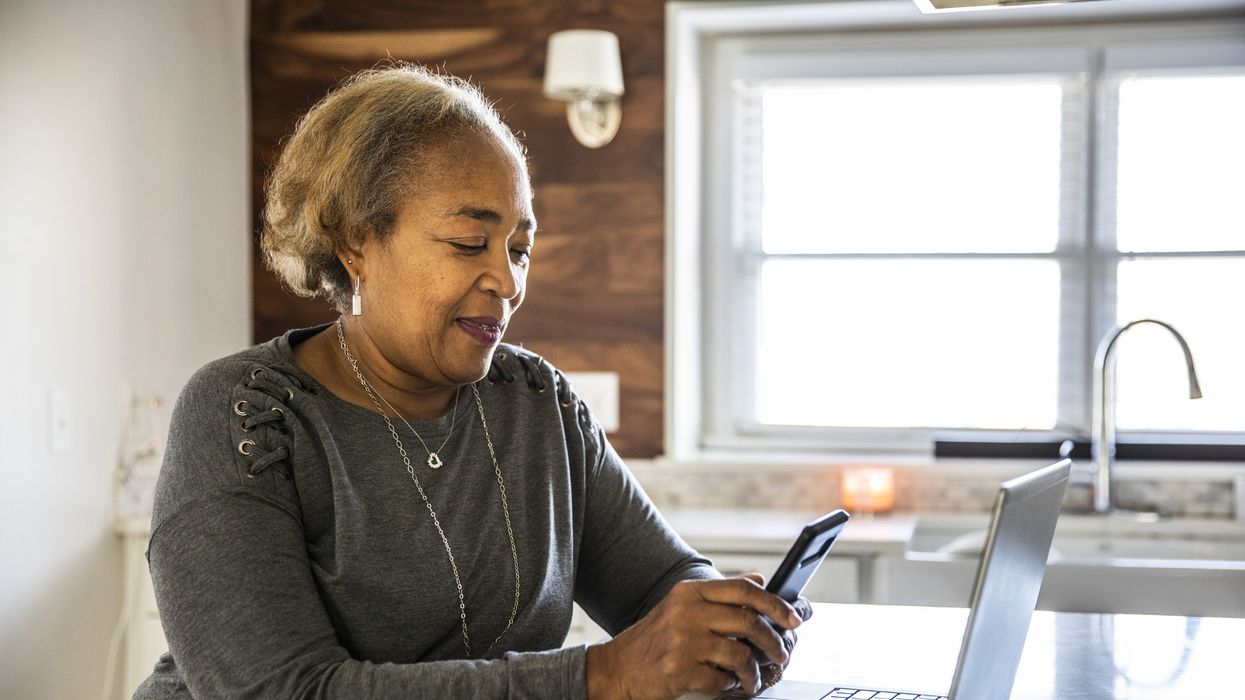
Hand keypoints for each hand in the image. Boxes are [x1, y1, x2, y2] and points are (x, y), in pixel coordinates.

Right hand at [585, 574, 802, 699]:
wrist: (616, 669)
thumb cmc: (655, 639)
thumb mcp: (683, 606)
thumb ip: (721, 594)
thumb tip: (759, 580)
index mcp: (690, 592)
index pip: (744, 590)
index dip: (775, 604)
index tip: (793, 618)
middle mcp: (686, 612)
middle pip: (749, 622)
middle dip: (774, 642)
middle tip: (781, 654)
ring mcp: (682, 642)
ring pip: (740, 655)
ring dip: (755, 671)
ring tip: (753, 679)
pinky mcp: (679, 670)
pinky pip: (723, 679)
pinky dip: (732, 685)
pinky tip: (729, 684)